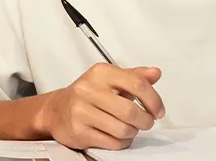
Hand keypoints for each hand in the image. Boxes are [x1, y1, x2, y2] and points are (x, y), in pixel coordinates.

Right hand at [35, 63, 165, 150]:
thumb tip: (155, 73)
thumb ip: (134, 76)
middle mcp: (88, 89)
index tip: (158, 110)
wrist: (56, 109)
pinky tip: (117, 136)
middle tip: (146, 122)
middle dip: (145, 121)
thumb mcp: (110, 79)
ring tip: (129, 128)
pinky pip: (112, 143)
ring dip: (132, 132)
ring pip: (123, 129)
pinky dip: (121, 142)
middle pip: (131, 111)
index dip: (154, 100)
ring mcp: (81, 111)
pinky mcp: (79, 131)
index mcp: (100, 73)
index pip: (137, 84)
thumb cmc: (88, 94)